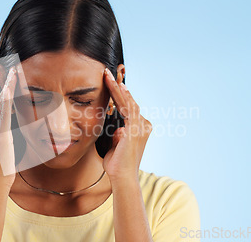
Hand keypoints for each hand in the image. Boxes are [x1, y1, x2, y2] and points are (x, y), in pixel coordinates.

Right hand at [0, 67, 16, 185]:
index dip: (3, 89)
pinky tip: (9, 89)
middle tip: (13, 68)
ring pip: (1, 102)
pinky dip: (6, 100)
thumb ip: (4, 133)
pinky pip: (3, 113)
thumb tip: (10, 127)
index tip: (8, 76)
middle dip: (6, 82)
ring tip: (14, 72)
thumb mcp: (2, 145)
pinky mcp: (0, 134)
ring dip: (8, 86)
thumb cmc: (1, 166)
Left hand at [102, 68, 152, 182]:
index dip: (120, 93)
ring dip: (117, 87)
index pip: (129, 106)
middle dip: (118, 86)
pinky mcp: (135, 129)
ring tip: (107, 75)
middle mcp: (143, 125)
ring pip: (128, 101)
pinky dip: (119, 96)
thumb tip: (114, 126)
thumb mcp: (115, 143)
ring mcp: (141, 126)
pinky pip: (126, 108)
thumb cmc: (117, 164)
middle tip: (107, 72)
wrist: (122, 177)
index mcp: (140, 128)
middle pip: (130, 101)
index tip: (110, 81)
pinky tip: (113, 86)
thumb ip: (116, 133)